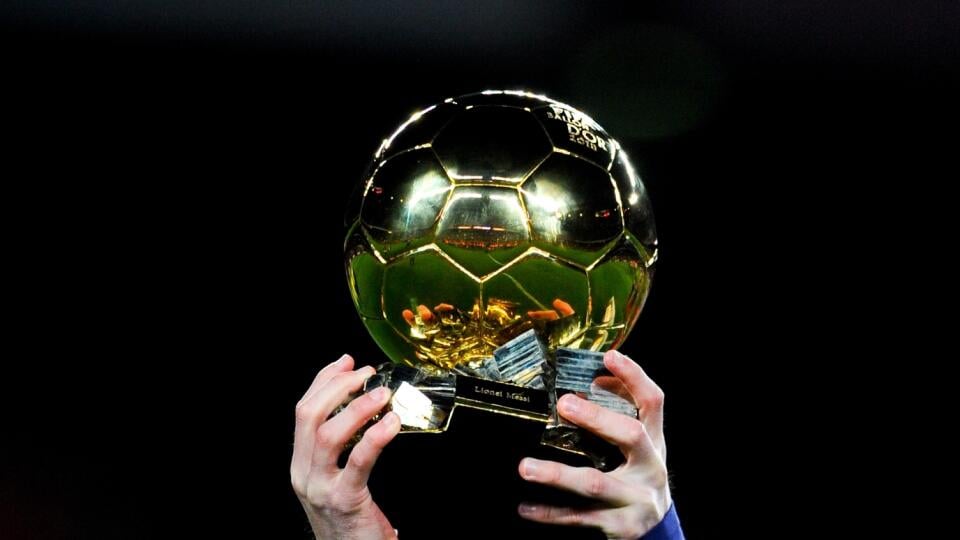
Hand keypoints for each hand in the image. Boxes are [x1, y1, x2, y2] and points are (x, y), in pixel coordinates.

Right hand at [291, 355, 400, 539]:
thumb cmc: (350, 516)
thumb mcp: (337, 474)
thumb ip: (343, 441)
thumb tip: (360, 399)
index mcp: (300, 463)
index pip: (303, 410)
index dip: (324, 380)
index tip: (347, 362)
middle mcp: (303, 473)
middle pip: (309, 415)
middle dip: (338, 386)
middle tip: (367, 374)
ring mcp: (320, 487)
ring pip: (328, 434)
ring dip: (356, 407)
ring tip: (382, 394)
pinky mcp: (344, 500)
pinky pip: (358, 461)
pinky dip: (376, 437)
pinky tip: (392, 424)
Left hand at [517, 350, 670, 538]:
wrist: (656, 528)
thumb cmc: (637, 475)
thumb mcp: (637, 447)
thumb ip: (619, 415)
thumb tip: (592, 379)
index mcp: (654, 441)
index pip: (651, 402)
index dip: (634, 376)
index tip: (609, 356)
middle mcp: (650, 468)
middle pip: (631, 436)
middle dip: (597, 418)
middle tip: (564, 404)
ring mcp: (637, 500)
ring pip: (596, 484)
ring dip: (557, 474)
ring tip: (525, 467)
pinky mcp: (621, 527)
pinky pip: (580, 518)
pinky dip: (551, 513)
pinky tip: (526, 508)